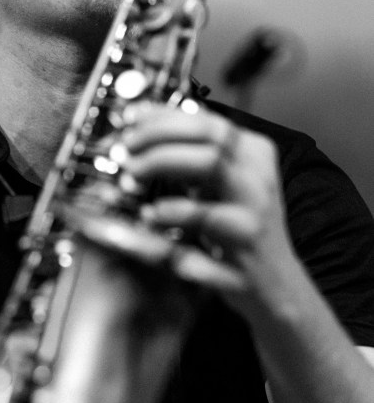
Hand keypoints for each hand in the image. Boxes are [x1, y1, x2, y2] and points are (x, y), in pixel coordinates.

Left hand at [118, 100, 297, 306]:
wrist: (275, 286)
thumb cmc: (238, 233)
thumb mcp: (220, 190)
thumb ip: (191, 161)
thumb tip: (141, 133)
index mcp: (253, 154)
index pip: (206, 120)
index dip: (163, 116)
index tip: (129, 120)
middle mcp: (258, 174)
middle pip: (207, 134)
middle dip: (158, 136)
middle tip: (126, 150)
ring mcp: (256, 206)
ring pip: (209, 164)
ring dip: (162, 163)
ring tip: (132, 178)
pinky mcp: (246, 241)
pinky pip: (204, 217)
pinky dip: (170, 212)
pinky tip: (149, 216)